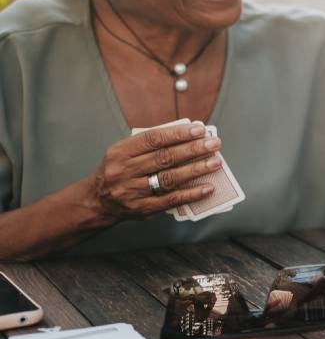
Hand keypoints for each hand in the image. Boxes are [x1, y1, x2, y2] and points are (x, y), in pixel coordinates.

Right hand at [83, 121, 221, 222]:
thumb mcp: (124, 153)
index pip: (153, 139)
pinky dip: (190, 194)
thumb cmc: (118, 171)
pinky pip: (170, 200)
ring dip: (195, 170)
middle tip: (214, 144)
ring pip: (169, 179)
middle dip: (193, 150)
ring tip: (215, 163)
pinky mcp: (141, 208)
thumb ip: (151, 145)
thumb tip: (189, 136)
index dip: (178, 134)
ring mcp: (131, 191)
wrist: (96, 201)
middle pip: (164, 158)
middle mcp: (124, 171)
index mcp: (120, 152)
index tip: (199, 129)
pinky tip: (207, 188)